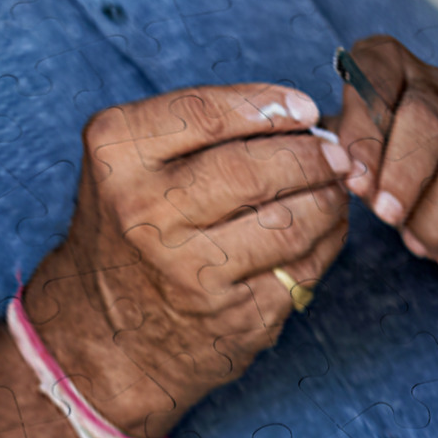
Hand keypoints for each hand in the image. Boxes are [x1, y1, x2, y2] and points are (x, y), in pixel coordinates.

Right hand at [24, 83, 350, 437]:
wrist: (104, 331)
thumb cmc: (131, 231)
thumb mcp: (131, 163)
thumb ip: (199, 129)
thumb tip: (306, 117)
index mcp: (116, 158)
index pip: (207, 114)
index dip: (270, 106)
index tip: (304, 109)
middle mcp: (143, 214)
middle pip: (253, 170)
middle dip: (310, 157)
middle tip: (332, 154)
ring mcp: (186, 271)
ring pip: (289, 223)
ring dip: (328, 200)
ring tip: (331, 189)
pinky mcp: (229, 315)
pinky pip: (301, 268)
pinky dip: (325, 242)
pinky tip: (320, 231)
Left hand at [336, 35, 437, 299]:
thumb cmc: (383, 176)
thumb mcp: (349, 156)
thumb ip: (339, 155)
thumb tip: (338, 168)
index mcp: (393, 73)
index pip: (375, 76)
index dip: (364, 129)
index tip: (354, 179)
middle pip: (426, 121)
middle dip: (402, 177)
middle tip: (387, 214)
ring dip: (432, 220)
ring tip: (416, 239)